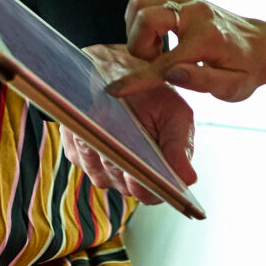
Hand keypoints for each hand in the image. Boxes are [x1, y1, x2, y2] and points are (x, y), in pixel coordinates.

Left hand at [64, 44, 197, 203]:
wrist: (124, 71)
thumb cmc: (153, 95)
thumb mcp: (175, 114)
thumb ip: (179, 146)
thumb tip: (189, 178)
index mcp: (156, 173)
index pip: (150, 194)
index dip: (145, 185)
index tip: (141, 171)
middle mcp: (126, 177)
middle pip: (120, 181)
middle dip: (120, 159)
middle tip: (121, 138)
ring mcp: (99, 167)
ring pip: (96, 166)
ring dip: (100, 143)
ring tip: (104, 116)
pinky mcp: (77, 152)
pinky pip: (76, 150)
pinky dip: (81, 134)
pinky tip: (89, 115)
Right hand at [115, 0, 265, 102]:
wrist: (261, 45)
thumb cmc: (246, 70)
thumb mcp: (232, 87)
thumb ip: (203, 81)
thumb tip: (172, 74)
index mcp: (207, 39)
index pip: (163, 61)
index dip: (136, 79)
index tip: (114, 90)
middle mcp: (195, 12)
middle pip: (145, 18)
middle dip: (139, 46)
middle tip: (155, 62)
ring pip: (139, 2)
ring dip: (136, 29)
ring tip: (155, 49)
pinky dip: (140, 17)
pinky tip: (155, 36)